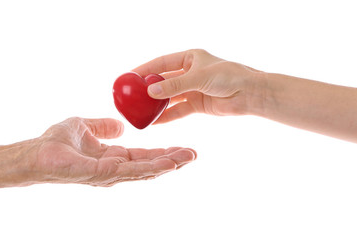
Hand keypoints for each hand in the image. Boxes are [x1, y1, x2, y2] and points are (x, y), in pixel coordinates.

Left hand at [31, 117, 195, 186]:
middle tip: (194, 154)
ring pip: (145, 170)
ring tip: (188, 157)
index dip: (163, 151)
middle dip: (172, 159)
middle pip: (149, 164)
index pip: (143, 155)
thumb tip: (121, 126)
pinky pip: (132, 171)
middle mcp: (115, 168)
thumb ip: (104, 127)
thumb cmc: (56, 141)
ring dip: (168, 164)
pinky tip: (168, 163)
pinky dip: (152, 168)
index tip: (182, 146)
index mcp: (113, 157)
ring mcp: (110, 174)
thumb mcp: (85, 126)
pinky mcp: (103, 174)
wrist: (37, 152)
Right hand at [133, 49, 262, 122]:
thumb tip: (151, 92)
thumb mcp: (199, 77)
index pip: (161, 63)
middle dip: (148, 89)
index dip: (145, 69)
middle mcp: (189, 73)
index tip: (129, 77)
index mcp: (189, 58)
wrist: (250, 94)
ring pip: (169, 97)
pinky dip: (167, 116)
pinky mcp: (197, 104)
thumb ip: (175, 85)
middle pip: (163, 81)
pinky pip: (178, 110)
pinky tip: (155, 122)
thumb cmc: (228, 77)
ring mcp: (192, 89)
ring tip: (140, 111)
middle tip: (131, 97)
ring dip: (156, 104)